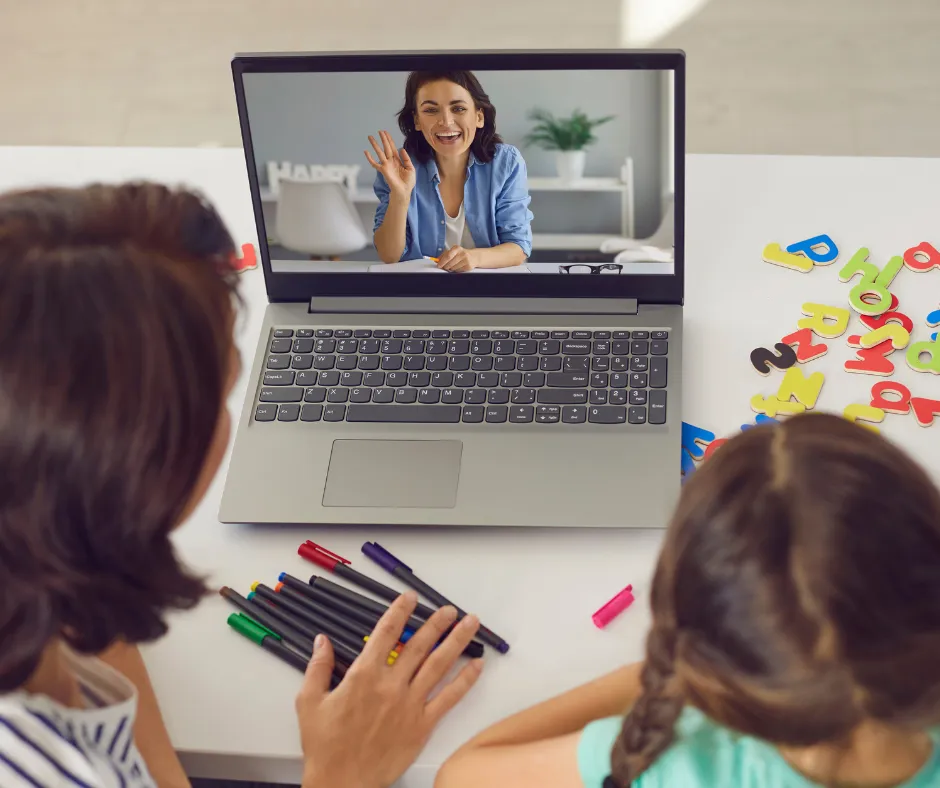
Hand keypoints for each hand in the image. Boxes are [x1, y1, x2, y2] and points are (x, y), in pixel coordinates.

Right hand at [297, 591, 483, 787]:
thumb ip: (318, 667)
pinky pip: (449, 698)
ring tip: (470, 623)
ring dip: (457, 641)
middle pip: (419, 644)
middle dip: (436, 622)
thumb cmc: (326, 745)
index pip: (385, 632)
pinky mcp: (422, 725)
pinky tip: (477, 666)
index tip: (410, 598)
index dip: (400, 611)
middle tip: (449, 609)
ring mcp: (410, 704)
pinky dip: (465, 680)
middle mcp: (391, 685)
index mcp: (363, 675)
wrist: (342, 782)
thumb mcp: (309, 702)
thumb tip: (322, 641)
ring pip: (439, 665)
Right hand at [365, 130, 416, 197]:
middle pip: (386, 147)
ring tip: (370, 137)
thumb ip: (406, 158)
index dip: (389, 140)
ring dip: (375, 145)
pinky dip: (370, 158)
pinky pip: (375, 163)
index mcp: (398, 160)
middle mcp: (391, 161)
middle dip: (383, 139)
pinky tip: (366, 152)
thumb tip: (401, 149)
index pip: (393, 147)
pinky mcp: (383, 170)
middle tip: (379, 131)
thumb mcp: (411, 168)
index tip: (386, 133)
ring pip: (379, 152)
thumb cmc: (408, 182)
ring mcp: (386, 165)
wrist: (404, 191)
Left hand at [438, 246, 476, 272]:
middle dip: (445, 267)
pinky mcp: (468, 266)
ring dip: (451, 268)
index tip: (439, 265)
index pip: (448, 256)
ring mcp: (466, 260)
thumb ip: (444, 255)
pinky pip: (458, 271)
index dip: (442, 262)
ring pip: (453, 268)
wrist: (474, 256)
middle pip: (450, 263)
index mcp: (457, 248)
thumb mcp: (453, 251)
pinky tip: (458, 266)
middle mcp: (462, 254)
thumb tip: (437, 260)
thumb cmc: (461, 254)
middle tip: (444, 267)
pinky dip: (456, 270)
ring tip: (453, 265)